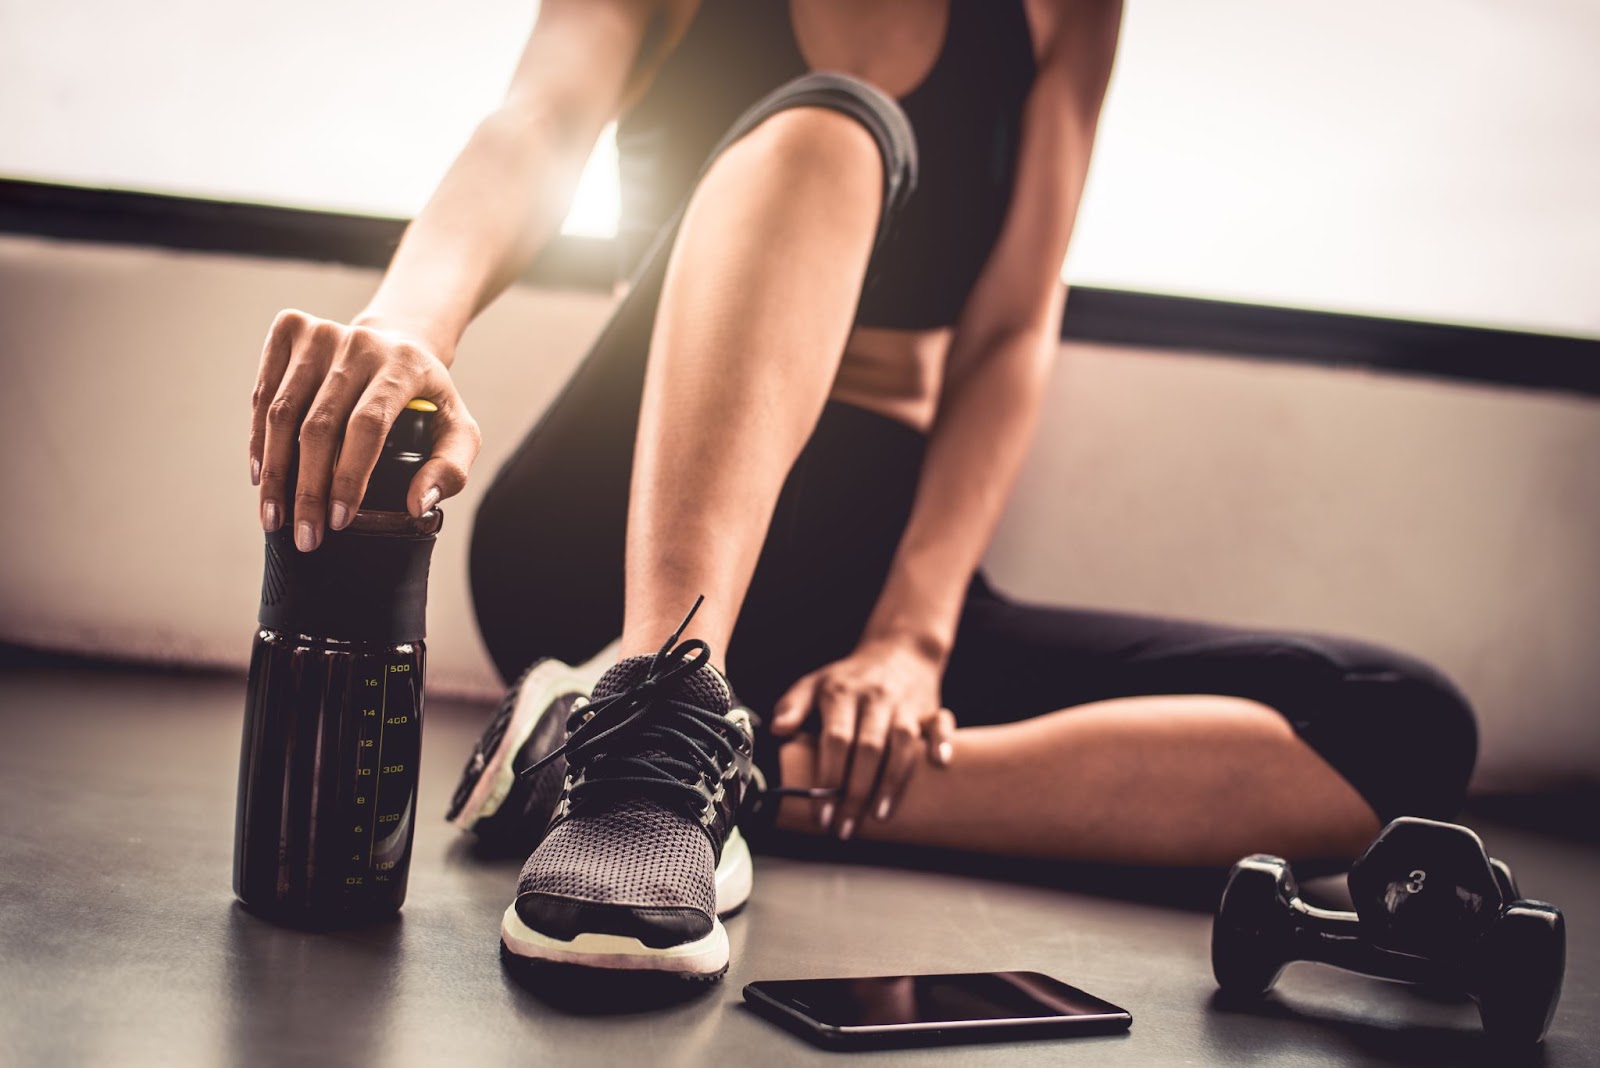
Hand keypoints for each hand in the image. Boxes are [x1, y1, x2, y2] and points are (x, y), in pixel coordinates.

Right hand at [249, 309, 480, 550]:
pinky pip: (263, 394)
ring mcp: (321, 332)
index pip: (368, 424)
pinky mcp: (290, 329)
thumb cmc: (427, 400)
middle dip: (309, 489)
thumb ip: (451, 470)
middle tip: (306, 537)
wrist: (397, 344)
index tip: (340, 520)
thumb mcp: (458, 432)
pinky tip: (262, 478)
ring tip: (275, 518)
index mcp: (404, 365)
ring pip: (283, 411)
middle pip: (320, 424)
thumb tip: (416, 504)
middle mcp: (361, 343)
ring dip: (276, 472)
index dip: (349, 475)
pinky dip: (258, 440)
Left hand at [771, 637, 956, 837]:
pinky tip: (939, 765)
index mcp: (842, 694)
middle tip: (845, 828)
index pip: (835, 740)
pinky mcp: (930, 708)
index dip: (828, 778)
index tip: (821, 813)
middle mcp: (874, 698)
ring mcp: (904, 703)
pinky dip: (942, 742)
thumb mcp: (815, 683)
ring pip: (903, 743)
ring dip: (893, 782)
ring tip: (879, 816)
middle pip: (868, 748)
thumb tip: (776, 731)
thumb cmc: (850, 677)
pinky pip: (941, 723)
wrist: (899, 649)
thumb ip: (792, 706)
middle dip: (856, 792)